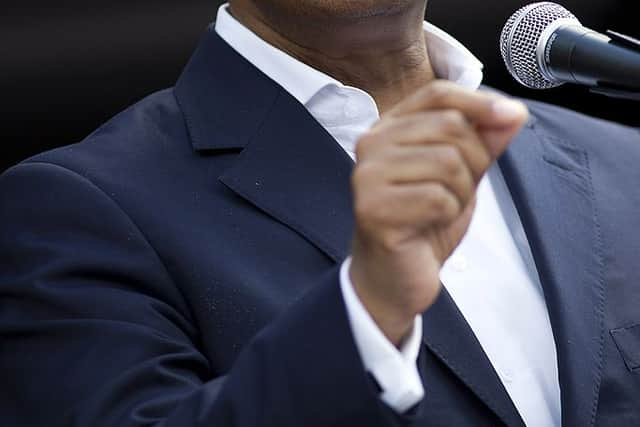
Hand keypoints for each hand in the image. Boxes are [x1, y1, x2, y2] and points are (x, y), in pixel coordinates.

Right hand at [349, 81, 527, 345]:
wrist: (395, 276)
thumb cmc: (423, 223)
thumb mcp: (461, 175)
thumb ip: (484, 142)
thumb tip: (514, 111)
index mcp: (389, 129)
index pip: (437, 94)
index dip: (480, 102)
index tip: (512, 116)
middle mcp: (370, 145)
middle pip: (450, 126)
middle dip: (474, 162)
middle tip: (459, 192)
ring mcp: (367, 177)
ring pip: (448, 162)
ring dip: (461, 193)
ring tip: (442, 211)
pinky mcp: (372, 209)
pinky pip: (438, 198)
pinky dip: (449, 214)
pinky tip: (430, 225)